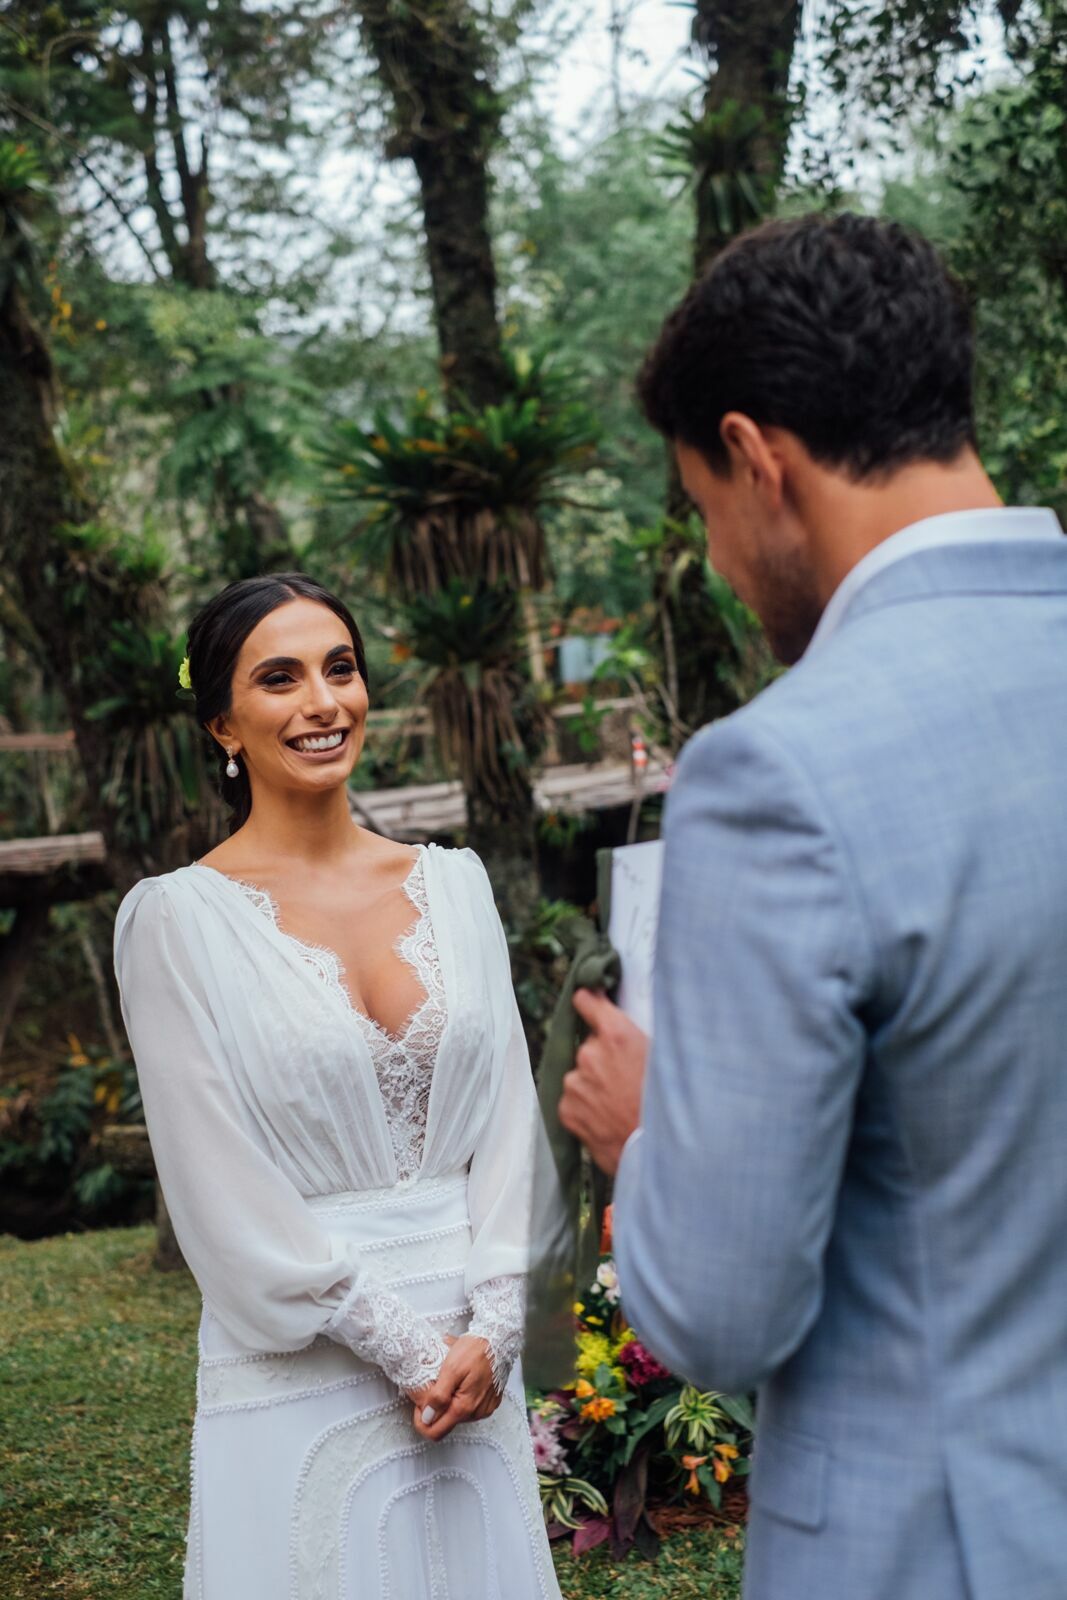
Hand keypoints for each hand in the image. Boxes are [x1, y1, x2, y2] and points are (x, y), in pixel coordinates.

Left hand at [408, 1334, 502, 1441]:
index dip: (422, 1422)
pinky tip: (462, 1382)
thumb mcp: (451, 1368)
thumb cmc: (475, 1350)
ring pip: (458, 1416)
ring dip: (450, 1403)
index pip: (435, 1432)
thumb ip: (438, 1396)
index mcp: (464, 1407)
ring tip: (449, 1381)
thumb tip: (426, 1418)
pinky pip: (471, 1409)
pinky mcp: (491, 1403)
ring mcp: (485, 1409)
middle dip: (435, 1411)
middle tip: (434, 1388)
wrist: (499, 1339)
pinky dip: (462, 1399)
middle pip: (447, 1424)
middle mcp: (476, 1413)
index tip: (419, 1405)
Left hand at [559, 987, 647, 1174]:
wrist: (657, 1153)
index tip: (589, 1001)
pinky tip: (609, 1117)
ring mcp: (575, 1082)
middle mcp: (590, 1054)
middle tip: (627, 1079)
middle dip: (604, 1058)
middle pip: (590, 1045)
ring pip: (581, 1075)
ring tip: (621, 1104)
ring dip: (595, 1084)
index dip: (589, 1001)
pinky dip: (586, 1107)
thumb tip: (627, 1027)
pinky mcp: (566, 1109)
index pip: (588, 1000)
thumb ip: (638, 1037)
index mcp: (617, 1034)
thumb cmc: (668, 1106)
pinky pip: (574, 1100)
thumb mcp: (664, 1059)